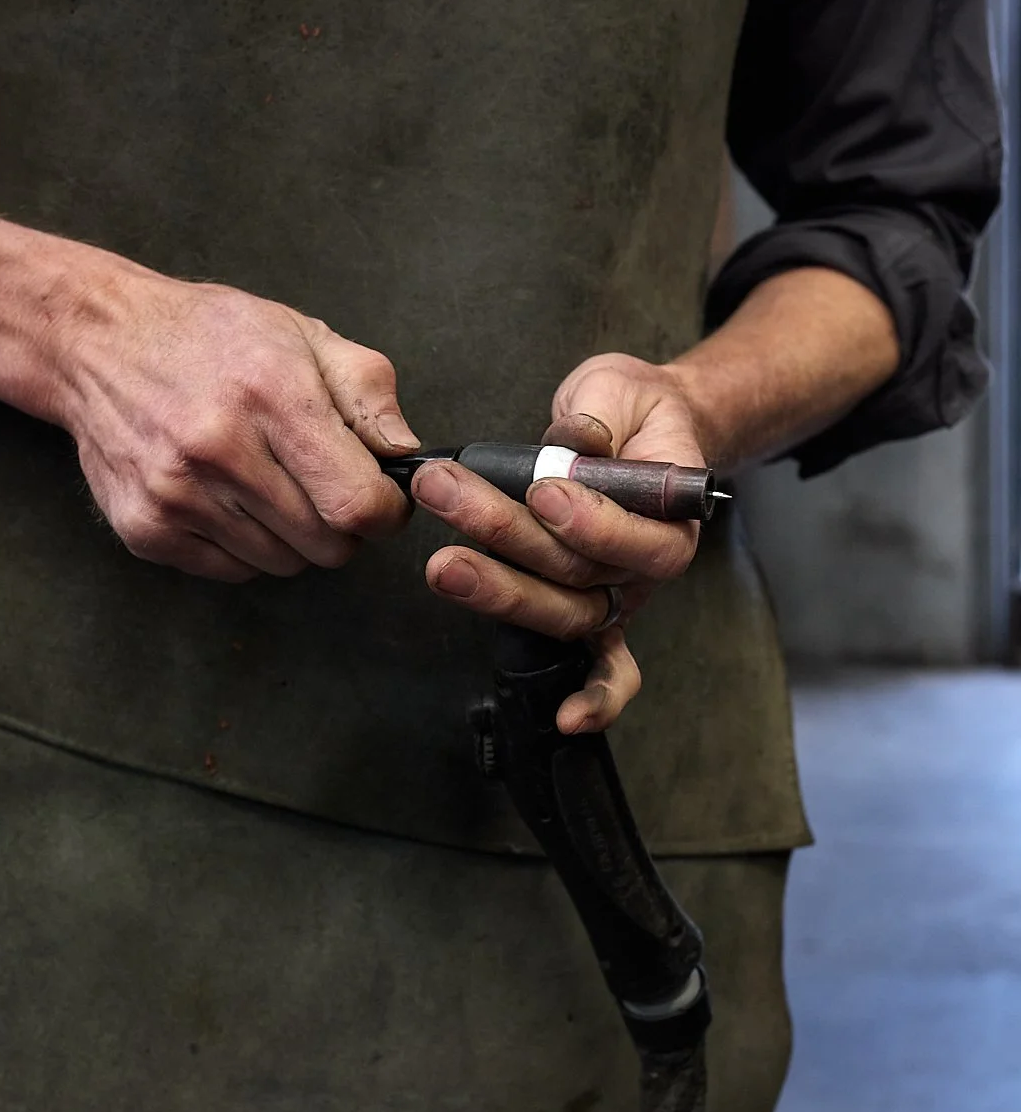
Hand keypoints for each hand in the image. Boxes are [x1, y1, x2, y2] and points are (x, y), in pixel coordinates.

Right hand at [51, 261, 415, 580]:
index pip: (356, 504)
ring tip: (273, 485)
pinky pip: (233, 571)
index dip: (385, 512)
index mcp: (270, 395)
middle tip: (325, 489)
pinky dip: (247, 547)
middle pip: (325, 546)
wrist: (98, 341)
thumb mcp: (303, 335)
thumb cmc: (211, 336)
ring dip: (295, 538)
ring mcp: (176, 494)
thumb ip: (367, 392)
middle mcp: (218, 449)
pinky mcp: (145, 528)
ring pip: (283, 564)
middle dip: (343, 527)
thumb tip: (406, 455)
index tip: (382, 498)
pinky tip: (233, 500)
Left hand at [412, 354, 704, 733]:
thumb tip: (573, 444)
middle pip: (579, 575)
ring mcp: (618, 597)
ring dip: (498, 589)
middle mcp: (646, 568)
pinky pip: (604, 665)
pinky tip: (565, 719)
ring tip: (441, 562)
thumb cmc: (634, 412)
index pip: (638, 536)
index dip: (591, 521)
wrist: (648, 429)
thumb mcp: (621, 391)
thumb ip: (596, 417)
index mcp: (670, 515)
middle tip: (448, 496)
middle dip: (507, 536)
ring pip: (562, 610)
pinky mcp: (591, 610)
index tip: (544, 488)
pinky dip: (595, 699)